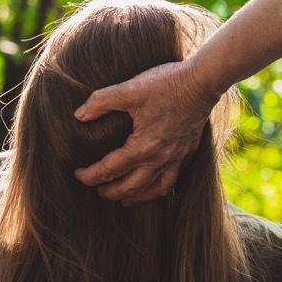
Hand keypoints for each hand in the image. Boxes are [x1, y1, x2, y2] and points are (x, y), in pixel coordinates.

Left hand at [73, 60, 217, 203]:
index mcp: (142, 147)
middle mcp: (159, 159)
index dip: (90, 175)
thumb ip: (101, 101)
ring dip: (135, 196)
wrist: (202, 82)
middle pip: (130, 187)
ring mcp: (176, 158)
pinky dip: (158, 188)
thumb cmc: (167, 84)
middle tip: (97, 190)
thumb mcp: (129, 89)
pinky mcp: (187, 153)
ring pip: (153, 189)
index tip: (78, 174)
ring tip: (123, 199)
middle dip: (110, 191)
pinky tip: (152, 187)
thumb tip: (78, 115)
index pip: (109, 170)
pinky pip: (172, 181)